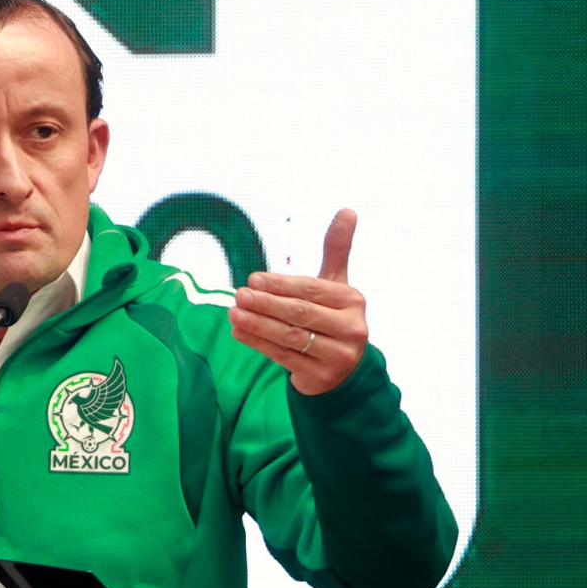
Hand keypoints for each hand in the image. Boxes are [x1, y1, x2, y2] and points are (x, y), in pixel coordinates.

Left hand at [228, 208, 366, 395]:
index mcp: (353, 301)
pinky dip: (259, 344)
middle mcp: (351, 329)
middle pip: (300, 313)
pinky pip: (284, 357)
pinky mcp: (321, 377)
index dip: (281, 284)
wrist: (342, 370)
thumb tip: (347, 210)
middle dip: (266, 303)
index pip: (312, 289)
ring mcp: (338, 356)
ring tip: (233, 313)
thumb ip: (336, 251)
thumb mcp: (336, 286)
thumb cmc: (332, 319)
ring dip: (257, 324)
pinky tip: (239, 332)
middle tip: (238, 294)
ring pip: (290, 336)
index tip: (253, 278)